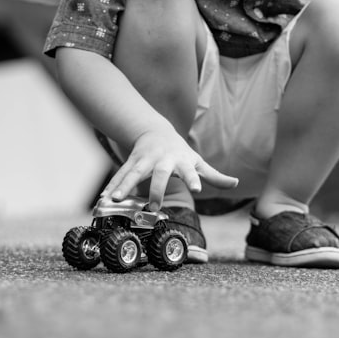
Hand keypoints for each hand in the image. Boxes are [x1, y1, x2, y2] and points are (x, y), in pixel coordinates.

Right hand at [101, 127, 238, 210]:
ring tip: (114, 200)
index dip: (195, 179)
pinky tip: (103, 199)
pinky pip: (119, 175)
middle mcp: (161, 160)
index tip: (198, 190)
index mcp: (181, 161)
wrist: (155, 131)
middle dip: (155, 189)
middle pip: (159, 174)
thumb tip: (236, 184)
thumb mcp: (198, 161)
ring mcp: (144, 160)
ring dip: (123, 186)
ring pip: (133, 173)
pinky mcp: (130, 162)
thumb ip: (215, 176)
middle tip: (153, 206)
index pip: (190, 171)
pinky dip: (111, 187)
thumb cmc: (181, 152)